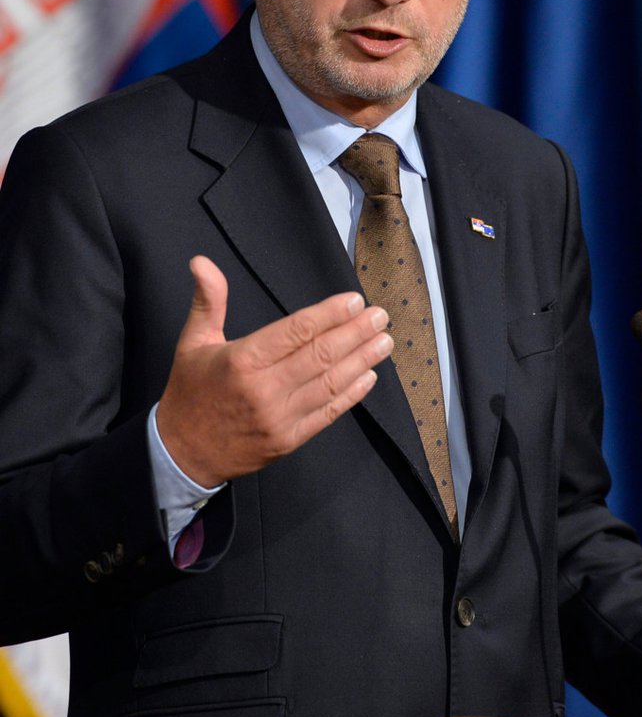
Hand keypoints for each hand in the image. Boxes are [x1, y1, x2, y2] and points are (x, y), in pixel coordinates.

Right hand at [157, 256, 392, 485]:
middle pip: (321, 355)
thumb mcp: (192, 342)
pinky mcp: (288, 440)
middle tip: (380, 316)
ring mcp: (279, 418)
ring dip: (362, 360)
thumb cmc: (190, 391)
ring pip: (329, 383)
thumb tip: (201, 262)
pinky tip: (369, 377)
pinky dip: (351, 395)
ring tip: (384, 342)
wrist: (182, 454)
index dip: (329, 314)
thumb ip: (208, 300)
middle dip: (355, 333)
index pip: (296, 331)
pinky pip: (327, 414)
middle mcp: (264, 389)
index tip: (354, 301)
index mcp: (242, 360)